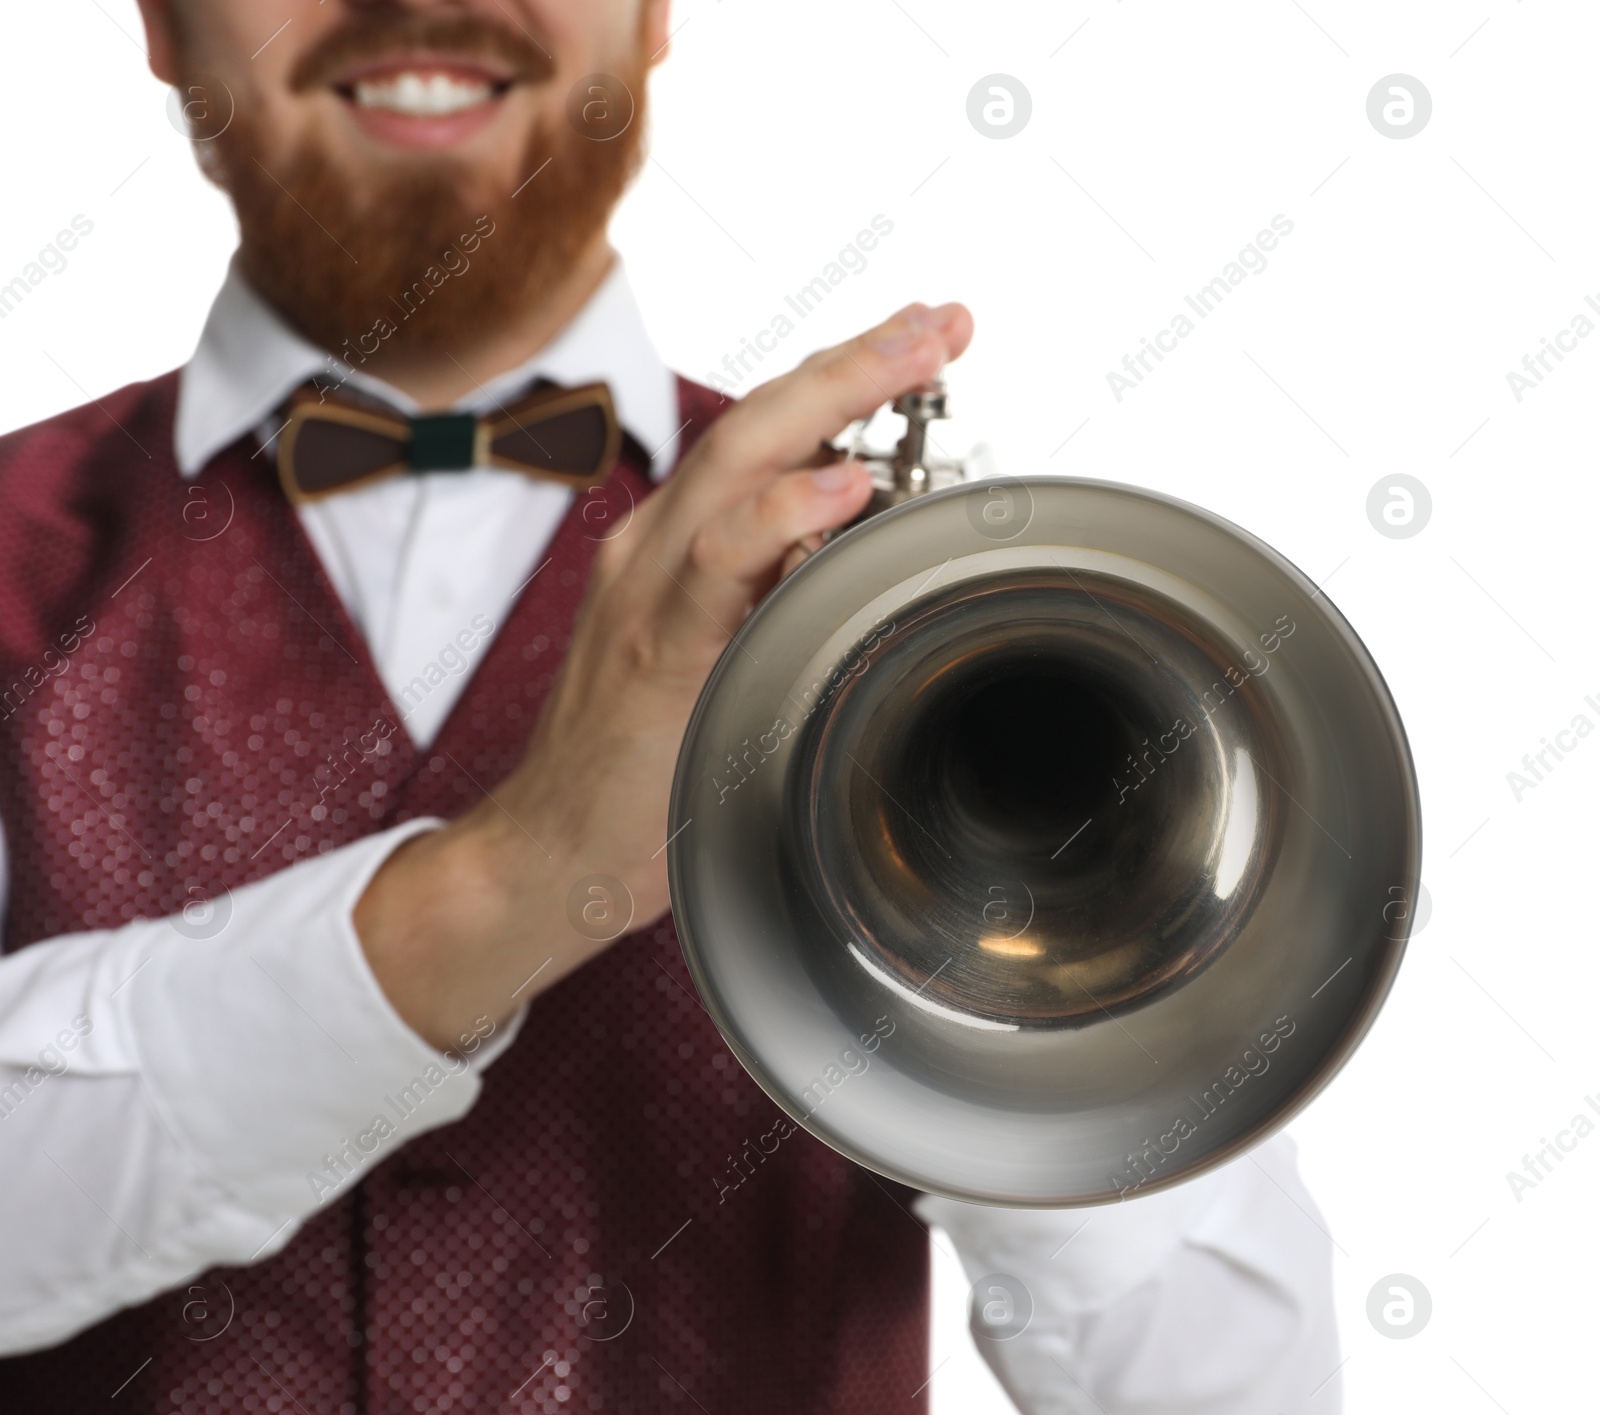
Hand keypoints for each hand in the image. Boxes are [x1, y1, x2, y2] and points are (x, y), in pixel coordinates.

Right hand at [355, 301, 973, 1048]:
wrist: (548, 850)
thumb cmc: (643, 763)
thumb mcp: (719, 657)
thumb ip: (773, 598)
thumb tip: (859, 559)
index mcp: (676, 545)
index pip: (764, 433)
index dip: (843, 376)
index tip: (923, 335)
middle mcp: (658, 549)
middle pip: (758, 420)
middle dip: (857, 358)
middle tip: (944, 319)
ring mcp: (650, 594)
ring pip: (737, 464)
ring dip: (834, 399)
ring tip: (914, 358)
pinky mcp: (655, 655)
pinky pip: (716, 569)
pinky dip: (777, 518)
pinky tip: (839, 487)